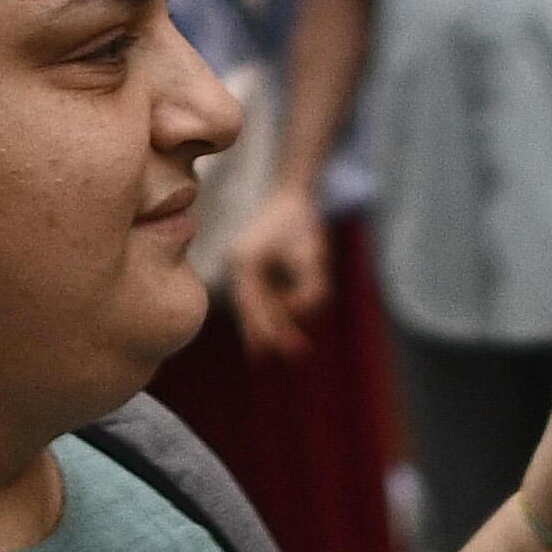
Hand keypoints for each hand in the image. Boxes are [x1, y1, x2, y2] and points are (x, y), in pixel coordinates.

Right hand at [223, 180, 328, 356]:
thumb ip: (308, 291)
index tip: (277, 352)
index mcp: (245, 262)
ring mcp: (241, 264)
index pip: (254, 307)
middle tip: (280, 358)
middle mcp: (238, 265)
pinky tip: (283, 327)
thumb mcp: (313, 259)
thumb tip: (297, 314)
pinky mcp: (249, 265)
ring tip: (293, 347)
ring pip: (252, 305)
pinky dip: (269, 311)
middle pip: (249, 310)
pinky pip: (257, 296)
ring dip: (270, 324)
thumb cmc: (303, 223)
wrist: (292, 193)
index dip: (267, 331)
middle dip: (266, 334)